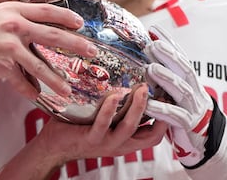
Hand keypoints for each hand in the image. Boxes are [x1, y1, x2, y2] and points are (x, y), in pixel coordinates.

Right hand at [0, 1, 97, 100]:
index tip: (81, 23)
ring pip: (40, 65)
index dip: (66, 17)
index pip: (47, 11)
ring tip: (67, 89)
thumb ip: (16, 18)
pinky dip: (29, 91)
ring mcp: (8, 46)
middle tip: (91, 51)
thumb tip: (36, 26)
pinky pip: (21, 82)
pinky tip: (36, 96)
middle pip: (53, 35)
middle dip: (76, 45)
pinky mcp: (2, 65)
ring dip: (56, 80)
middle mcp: (13, 25)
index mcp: (13, 10)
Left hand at [39, 84, 167, 161]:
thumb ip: (119, 108)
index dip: (168, 121)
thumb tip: (130, 81)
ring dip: (137, 108)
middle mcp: (120, 144)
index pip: (155, 135)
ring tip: (142, 90)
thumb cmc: (79, 128)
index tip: (172, 99)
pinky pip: (102, 124)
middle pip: (150, 134)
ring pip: (128, 128)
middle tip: (162, 91)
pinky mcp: (90, 139)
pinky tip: (113, 96)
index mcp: (126, 140)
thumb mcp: (106, 121)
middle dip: (159, 113)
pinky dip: (109, 109)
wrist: (54, 145)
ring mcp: (106, 143)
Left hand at [143, 26, 225, 167]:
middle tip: (153, 44)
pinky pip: (175, 116)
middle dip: (169, 56)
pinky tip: (147, 104)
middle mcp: (194, 90)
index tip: (155, 29)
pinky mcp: (188, 124)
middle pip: (184, 69)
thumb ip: (165, 74)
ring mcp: (192, 107)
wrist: (205, 139)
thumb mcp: (176, 91)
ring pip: (181, 90)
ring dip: (166, 78)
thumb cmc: (183, 111)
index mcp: (190, 81)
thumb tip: (148, 51)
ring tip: (151, 68)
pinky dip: (161, 109)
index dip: (170, 42)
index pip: (181, 57)